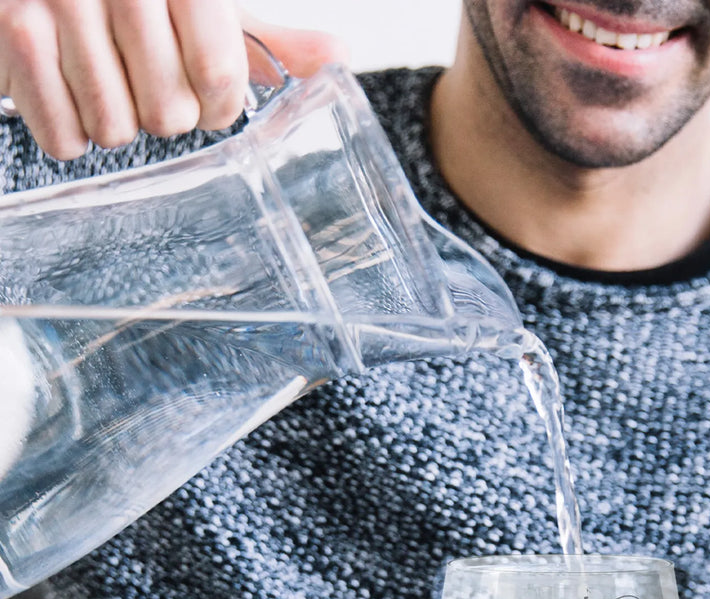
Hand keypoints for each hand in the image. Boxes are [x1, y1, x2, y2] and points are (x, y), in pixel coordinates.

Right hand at [0, 1, 347, 159]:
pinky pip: (62, 135)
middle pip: (169, 113)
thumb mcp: (199, 7)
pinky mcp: (9, 30)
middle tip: (143, 82)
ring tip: (103, 81)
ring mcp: (57, 1)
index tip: (207, 97)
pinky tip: (67, 92)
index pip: (220, 77)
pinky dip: (68, 129)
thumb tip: (338, 60)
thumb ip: (264, 39)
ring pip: (115, 128)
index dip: (217, 105)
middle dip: (163, 114)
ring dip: (113, 122)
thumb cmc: (124, 0)